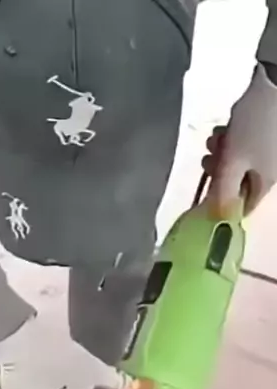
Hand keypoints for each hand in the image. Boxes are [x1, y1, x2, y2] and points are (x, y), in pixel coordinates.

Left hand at [204, 63, 276, 216]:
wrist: (275, 82)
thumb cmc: (253, 126)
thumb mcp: (233, 162)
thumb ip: (223, 191)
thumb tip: (217, 216)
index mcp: (266, 182)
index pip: (243, 206)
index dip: (223, 202)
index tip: (208, 191)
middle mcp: (269, 169)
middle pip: (236, 182)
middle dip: (219, 171)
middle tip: (209, 158)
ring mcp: (267, 150)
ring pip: (236, 161)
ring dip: (220, 153)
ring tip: (214, 140)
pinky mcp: (263, 133)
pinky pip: (241, 145)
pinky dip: (229, 140)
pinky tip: (223, 130)